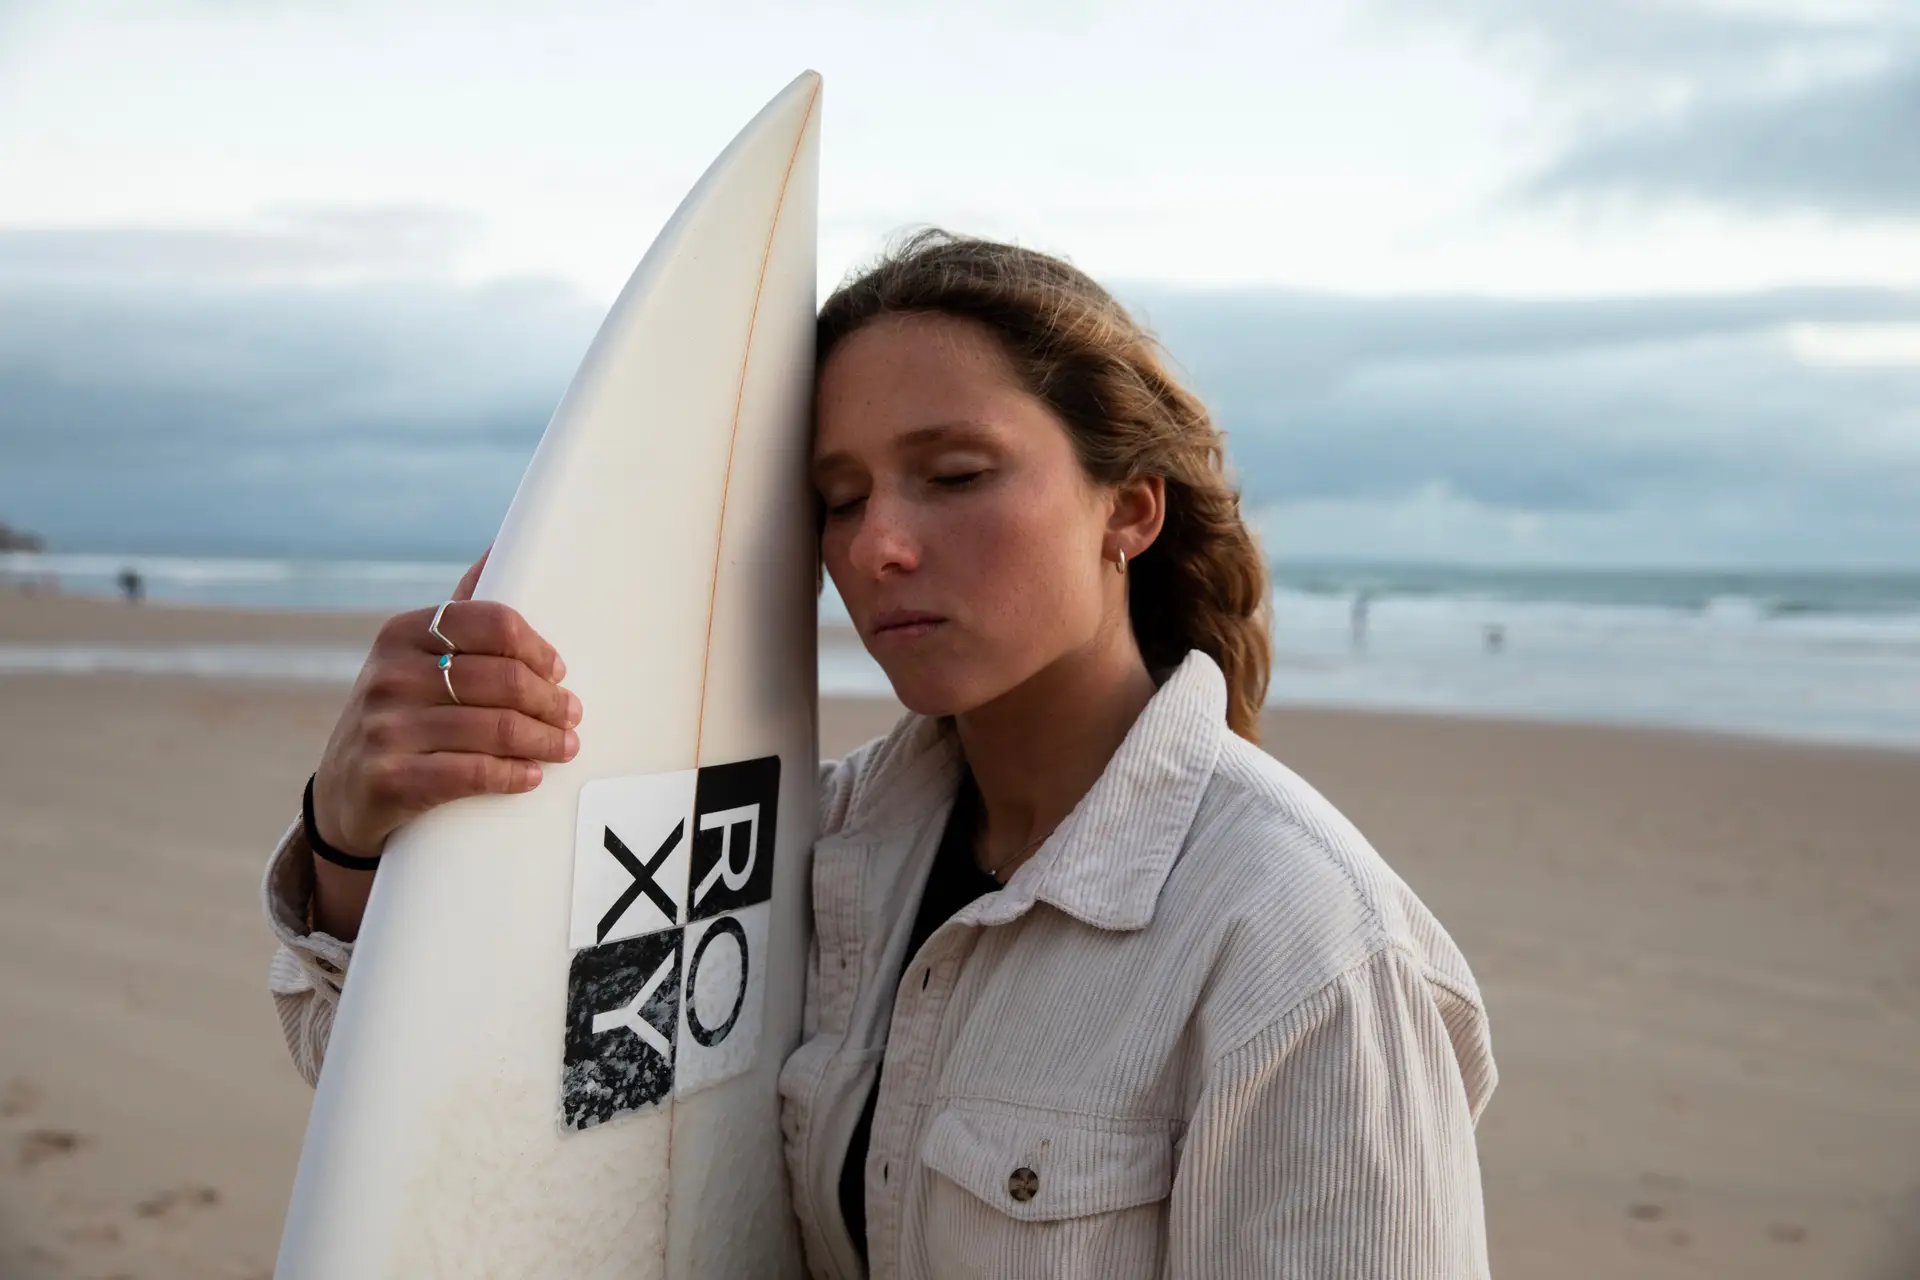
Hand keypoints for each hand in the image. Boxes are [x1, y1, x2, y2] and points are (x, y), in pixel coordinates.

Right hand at [309, 545, 581, 862]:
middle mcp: (391, 675)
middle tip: (572, 715)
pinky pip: (472, 773)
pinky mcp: (390, 779)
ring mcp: (387, 728)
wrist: (343, 793)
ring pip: (496, 728)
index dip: (538, 648)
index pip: (493, 623)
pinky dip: (512, 774)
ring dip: (544, 739)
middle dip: (551, 700)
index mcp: (403, 633)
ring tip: (564, 746)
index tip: (559, 671)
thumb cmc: (400, 715)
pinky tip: (531, 775)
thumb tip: (500, 547)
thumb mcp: (414, 659)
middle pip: (503, 679)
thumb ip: (460, 615)